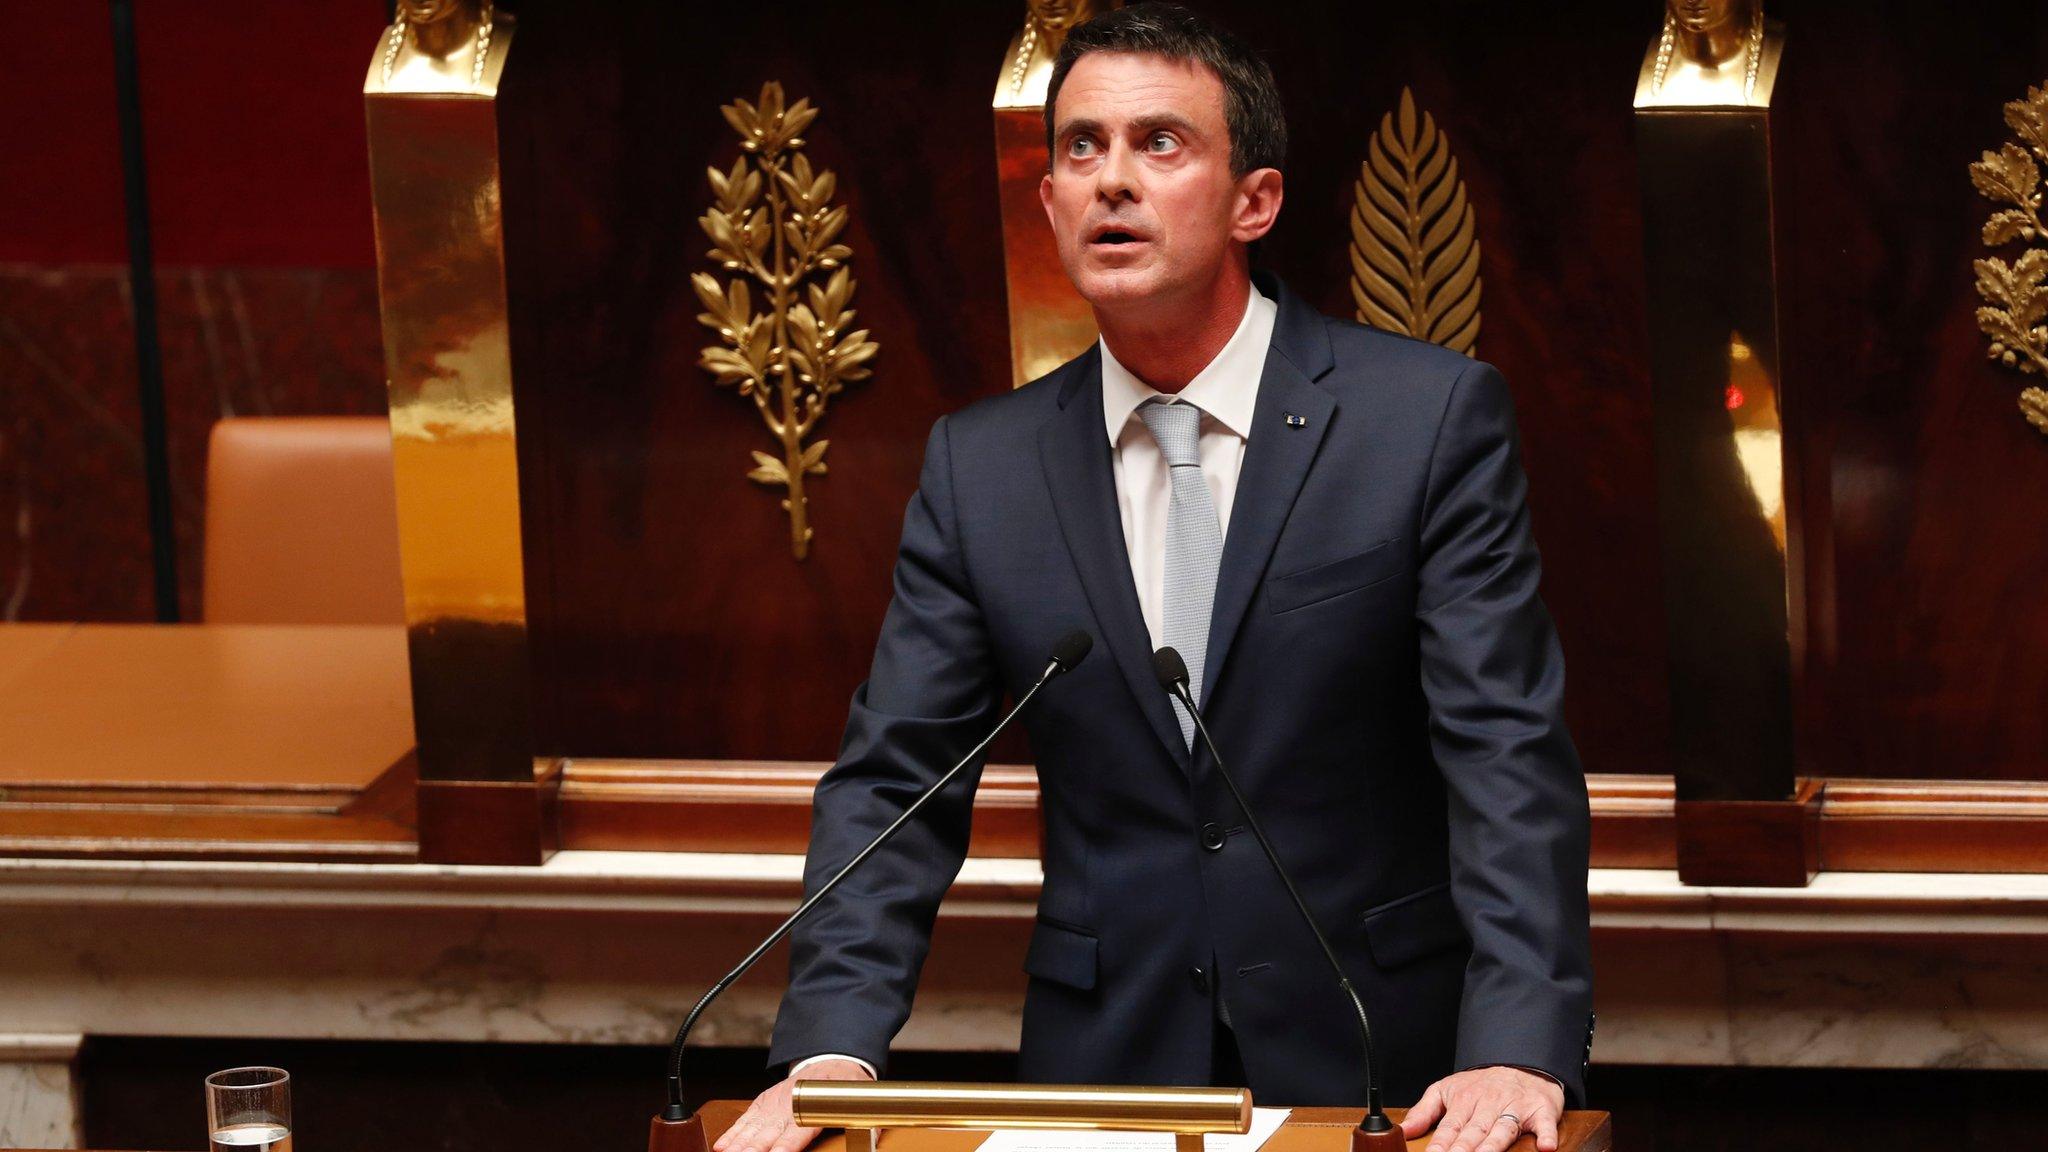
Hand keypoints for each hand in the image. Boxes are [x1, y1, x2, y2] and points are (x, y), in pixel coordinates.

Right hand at [713, 1058, 874, 1151]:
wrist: (831, 1059)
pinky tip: (722, 1145)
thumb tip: (872, 1138)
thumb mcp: (859, 1099)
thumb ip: (863, 1122)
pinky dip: (732, 1133)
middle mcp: (788, 1105)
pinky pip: (745, 1120)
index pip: (795, 1133)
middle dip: (753, 1149)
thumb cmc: (843, 1084)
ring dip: (738, 1143)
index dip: (783, 1147)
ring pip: (752, 1127)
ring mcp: (773, 1103)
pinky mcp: (763, 1102)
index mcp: (811, 1107)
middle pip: (767, 1134)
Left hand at [1400, 1066, 1563, 1151]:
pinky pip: (1545, 1125)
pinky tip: (1545, 1147)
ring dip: (1494, 1145)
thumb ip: (1425, 1111)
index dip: (1440, 1144)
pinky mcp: (1541, 1111)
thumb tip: (1404, 1131)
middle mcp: (1489, 1105)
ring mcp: (1515, 1107)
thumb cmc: (1482, 1084)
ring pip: (1503, 1129)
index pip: (1449, 1127)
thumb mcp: (1448, 1089)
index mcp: (1465, 1101)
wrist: (1523, 1064)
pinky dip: (1546, 1135)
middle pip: (1474, 1132)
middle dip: (1462, 1149)